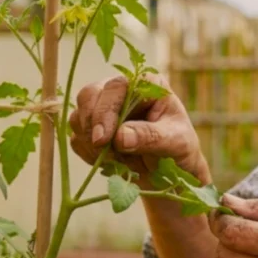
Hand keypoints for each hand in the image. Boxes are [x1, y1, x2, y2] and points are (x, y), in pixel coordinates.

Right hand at [68, 74, 208, 186]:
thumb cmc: (180, 150)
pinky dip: (89, 154)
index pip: (115, 87)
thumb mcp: (176, 142)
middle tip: (107, 154)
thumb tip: (119, 137)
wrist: (172, 173)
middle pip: (88, 96)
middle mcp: (121, 91)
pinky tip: (112, 163)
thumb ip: (150, 137)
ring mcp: (103, 109)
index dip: (104, 111)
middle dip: (92, 127)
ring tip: (121, 161)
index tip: (102, 139)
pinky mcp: (92, 129)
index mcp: (145, 84)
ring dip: (92, 144)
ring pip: (78, 118)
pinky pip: (77, 139)